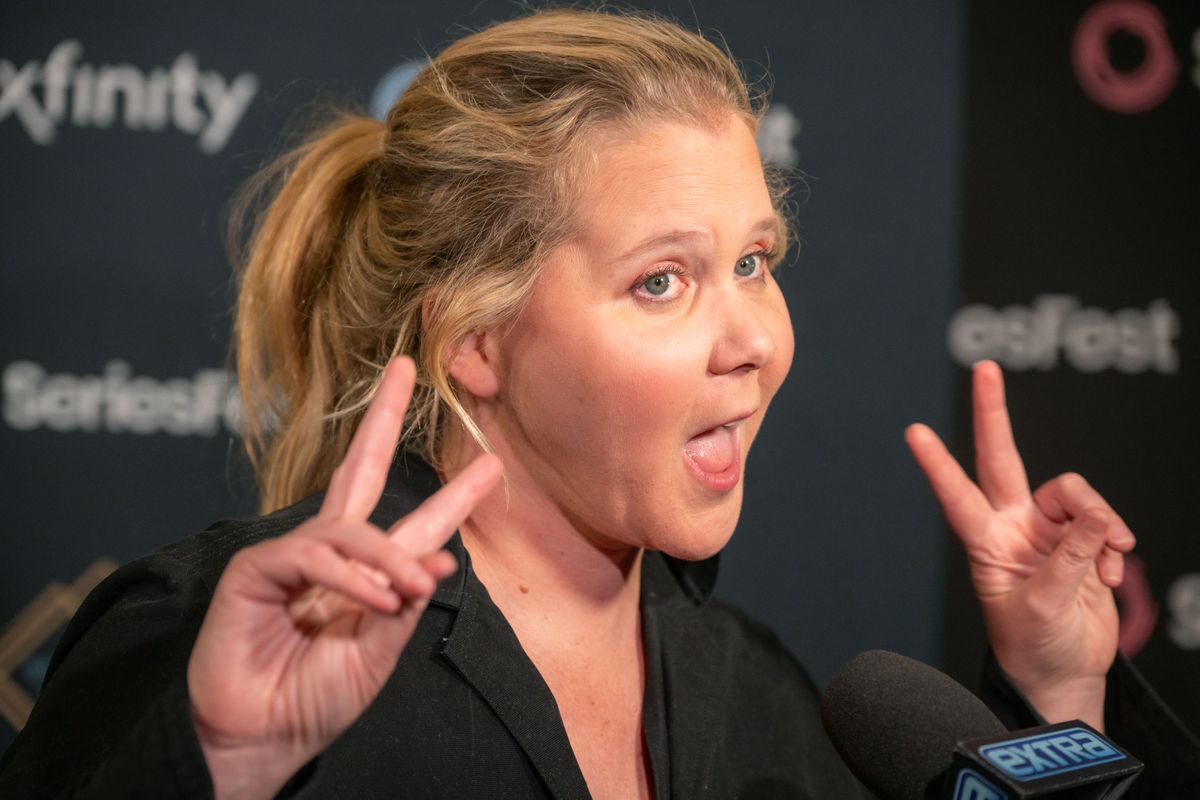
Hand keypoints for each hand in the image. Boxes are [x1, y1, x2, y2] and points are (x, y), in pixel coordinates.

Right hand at [186, 358, 502, 799]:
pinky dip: (349, 576)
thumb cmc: (313, 702)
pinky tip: (374, 598)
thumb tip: (437, 559)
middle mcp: (331, 555)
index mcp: (367, 575)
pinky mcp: (258, 568)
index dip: (454, 497)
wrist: (259, 739)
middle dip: (384, 418)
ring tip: (405, 589)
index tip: (491, 466)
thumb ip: (402, 606)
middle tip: (408, 369)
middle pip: (361, 470)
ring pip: (350, 529)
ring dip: (386, 558)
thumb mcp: (377, 656)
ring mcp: (292, 556)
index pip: (416, 524)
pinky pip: (314, 555)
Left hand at [905, 361, 1134, 730]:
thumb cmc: (1034, 644)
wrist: (1063, 672)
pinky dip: (1112, 545)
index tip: (913, 432)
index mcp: (986, 542)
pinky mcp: (1080, 538)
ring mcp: (1047, 528)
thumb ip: (1070, 560)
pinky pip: (1102, 521)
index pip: (957, 494)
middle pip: (1003, 457)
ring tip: (1107, 562)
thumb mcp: (1044, 607)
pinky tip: (1109, 574)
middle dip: (993, 412)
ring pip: (1075, 494)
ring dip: (1099, 522)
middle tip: (985, 367)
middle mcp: (1012, 525)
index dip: (938, 464)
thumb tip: (1094, 519)